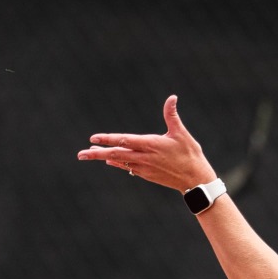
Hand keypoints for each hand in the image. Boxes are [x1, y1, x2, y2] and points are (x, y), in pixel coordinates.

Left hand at [77, 95, 217, 191]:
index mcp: (151, 145)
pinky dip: (117, 163)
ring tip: (89, 154)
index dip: (108, 139)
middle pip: (116, 154)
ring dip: (103, 157)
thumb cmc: (190, 155)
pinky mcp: (146, 174)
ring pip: (119, 162)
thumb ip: (172, 115)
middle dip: (97, 154)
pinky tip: (109, 161)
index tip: (94, 138)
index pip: (125, 141)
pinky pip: (127, 168)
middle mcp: (144, 158)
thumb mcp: (182, 133)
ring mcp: (144, 168)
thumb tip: (172, 97)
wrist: (196, 181)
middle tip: (81, 154)